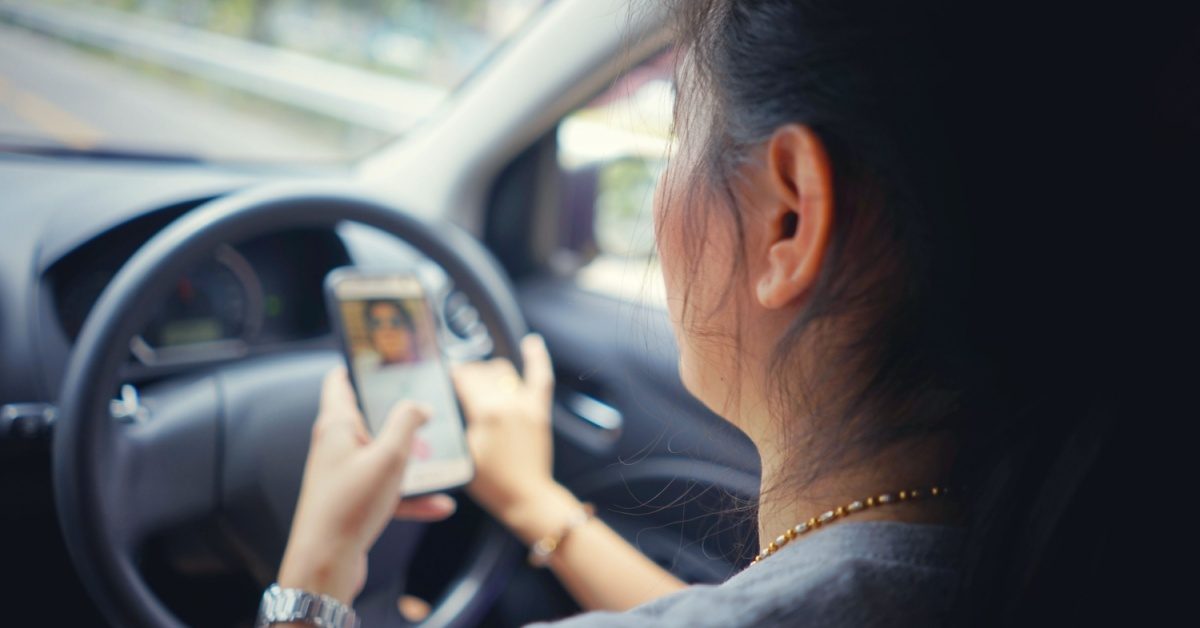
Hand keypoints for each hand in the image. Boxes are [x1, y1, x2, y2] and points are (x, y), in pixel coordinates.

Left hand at [277, 368, 455, 603]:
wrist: (326, 563)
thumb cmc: (350, 506)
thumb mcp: (389, 456)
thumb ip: (407, 422)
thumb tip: (420, 406)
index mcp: (337, 425)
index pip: (340, 381)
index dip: (359, 364)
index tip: (384, 355)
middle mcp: (336, 446)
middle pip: (367, 417)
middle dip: (398, 413)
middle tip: (426, 404)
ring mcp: (343, 475)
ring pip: (381, 456)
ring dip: (411, 458)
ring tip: (440, 457)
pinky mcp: (352, 501)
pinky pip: (386, 489)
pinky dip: (410, 495)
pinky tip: (439, 504)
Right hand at [452, 334, 557, 524]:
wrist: (526, 497)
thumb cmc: (492, 482)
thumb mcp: (462, 453)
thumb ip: (455, 425)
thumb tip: (446, 404)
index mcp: (487, 412)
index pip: (464, 378)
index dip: (451, 374)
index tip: (442, 375)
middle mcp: (508, 403)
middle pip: (482, 373)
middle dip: (466, 374)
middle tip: (456, 384)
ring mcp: (526, 405)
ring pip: (503, 372)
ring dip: (488, 371)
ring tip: (478, 379)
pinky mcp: (539, 411)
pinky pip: (540, 378)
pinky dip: (537, 358)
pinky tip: (532, 343)